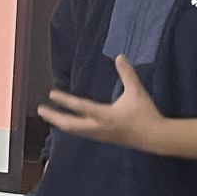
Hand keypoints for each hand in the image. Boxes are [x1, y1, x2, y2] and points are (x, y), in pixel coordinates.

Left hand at [35, 54, 163, 151]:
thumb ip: (127, 74)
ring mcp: (99, 135)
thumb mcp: (137, 91)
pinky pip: (81, 134)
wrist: (155, 137)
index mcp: (105, 115)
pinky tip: (67, 125)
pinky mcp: (102, 138)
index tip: (51, 94)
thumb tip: (120, 57)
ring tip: (49, 117)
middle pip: (70, 125)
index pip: (81, 107)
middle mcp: (99, 127)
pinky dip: (70, 128)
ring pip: (74, 131)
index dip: (65, 101)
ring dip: (60, 123)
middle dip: (54, 118)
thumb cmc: (145, 113)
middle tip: (40, 110)